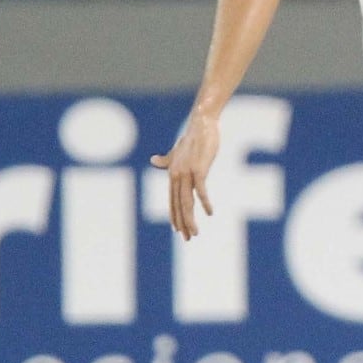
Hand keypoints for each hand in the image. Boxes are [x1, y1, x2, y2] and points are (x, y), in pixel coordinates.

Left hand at [150, 112, 219, 240]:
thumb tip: (153, 160)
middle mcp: (176, 176)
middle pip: (178, 205)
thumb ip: (166, 159)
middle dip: (183, 223)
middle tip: (188, 238)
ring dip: (190, 219)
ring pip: (186, 202)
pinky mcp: (198, 170)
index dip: (175, 216)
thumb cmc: (192, 137)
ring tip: (195, 233)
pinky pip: (201, 191)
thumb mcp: (178, 151)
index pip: (173, 200)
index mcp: (173, 174)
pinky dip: (205, 203)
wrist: (200, 124)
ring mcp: (187, 173)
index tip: (179, 230)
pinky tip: (209, 213)